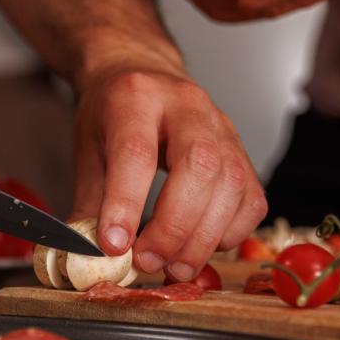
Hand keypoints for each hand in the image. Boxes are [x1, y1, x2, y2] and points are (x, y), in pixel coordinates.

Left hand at [70, 56, 266, 281]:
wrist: (143, 72)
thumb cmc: (114, 112)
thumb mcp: (88, 149)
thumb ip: (90, 204)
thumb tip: (91, 256)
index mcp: (136, 98)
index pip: (136, 152)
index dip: (125, 204)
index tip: (114, 246)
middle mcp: (186, 106)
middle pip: (199, 165)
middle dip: (175, 225)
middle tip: (149, 261)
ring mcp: (222, 126)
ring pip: (231, 184)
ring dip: (203, 238)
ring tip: (173, 267)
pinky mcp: (242, 151)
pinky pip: (251, 199)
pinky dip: (230, 233)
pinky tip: (202, 247)